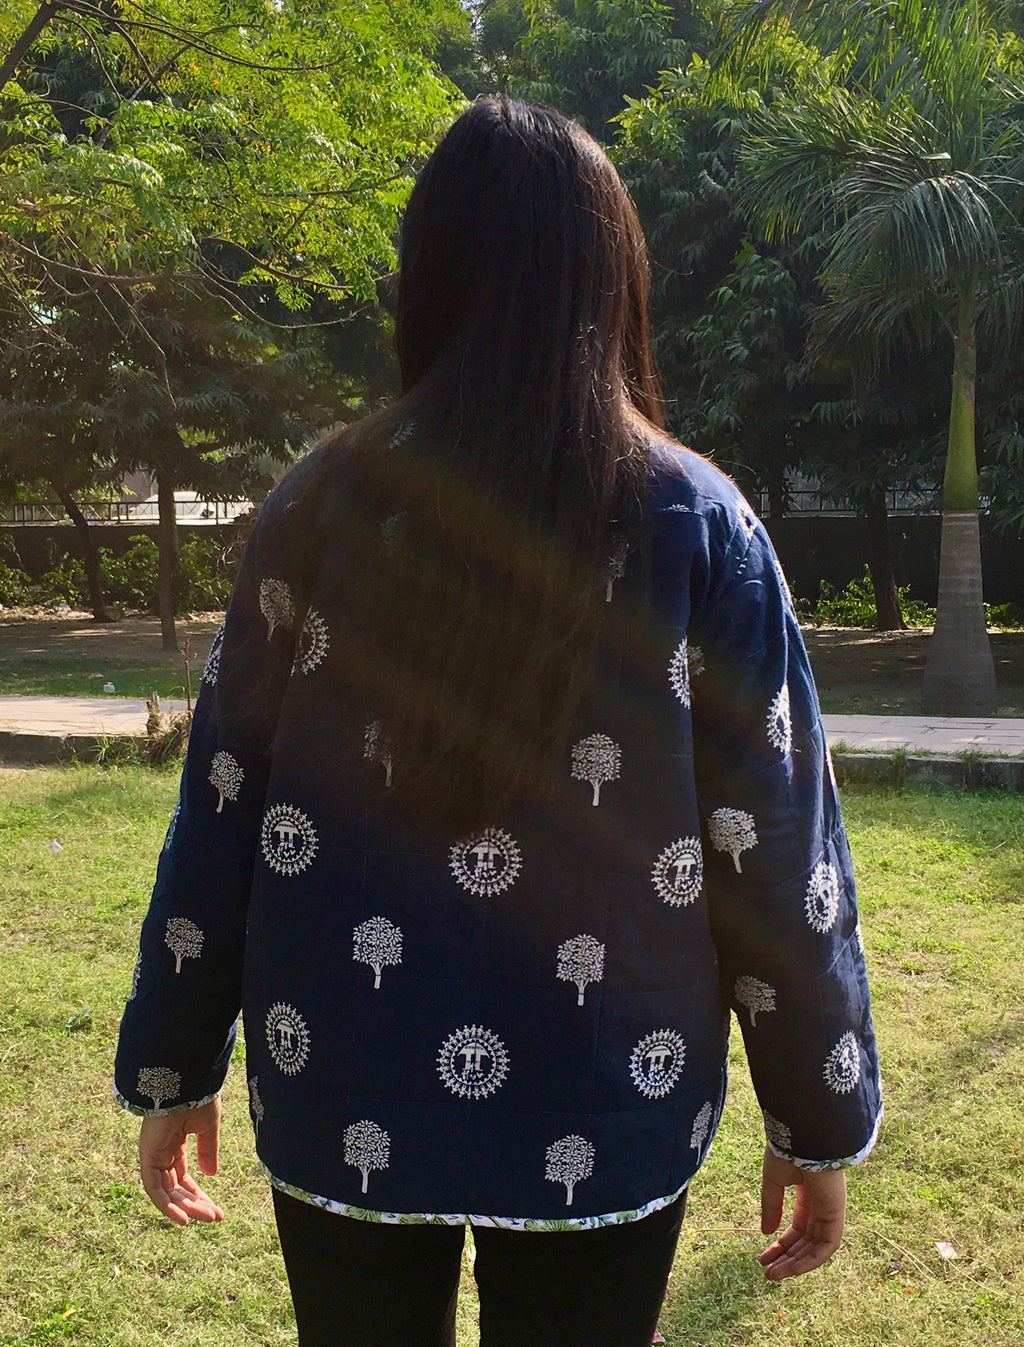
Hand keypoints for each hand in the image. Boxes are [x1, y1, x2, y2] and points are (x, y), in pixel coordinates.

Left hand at [138, 1096, 223, 1225]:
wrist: (187, 1081)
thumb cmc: (198, 1097)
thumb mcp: (207, 1128)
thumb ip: (207, 1151)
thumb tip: (211, 1174)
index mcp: (174, 1145)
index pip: (184, 1178)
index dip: (198, 1195)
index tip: (216, 1210)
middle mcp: (161, 1153)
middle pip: (176, 1188)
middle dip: (195, 1204)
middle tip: (215, 1217)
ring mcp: (152, 1155)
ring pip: (167, 1191)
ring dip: (186, 1206)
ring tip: (207, 1216)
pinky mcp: (147, 1155)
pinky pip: (154, 1188)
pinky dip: (166, 1205)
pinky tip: (183, 1218)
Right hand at [758, 1147, 845, 1280]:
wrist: (805, 1136)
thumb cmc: (788, 1150)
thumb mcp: (773, 1181)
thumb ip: (771, 1206)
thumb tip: (766, 1232)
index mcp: (807, 1194)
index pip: (796, 1227)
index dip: (780, 1244)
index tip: (763, 1257)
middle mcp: (820, 1205)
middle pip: (804, 1241)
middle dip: (786, 1258)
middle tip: (767, 1272)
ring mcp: (830, 1211)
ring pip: (815, 1248)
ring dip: (796, 1264)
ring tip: (774, 1275)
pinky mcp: (836, 1215)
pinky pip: (826, 1246)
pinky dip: (811, 1260)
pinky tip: (792, 1269)